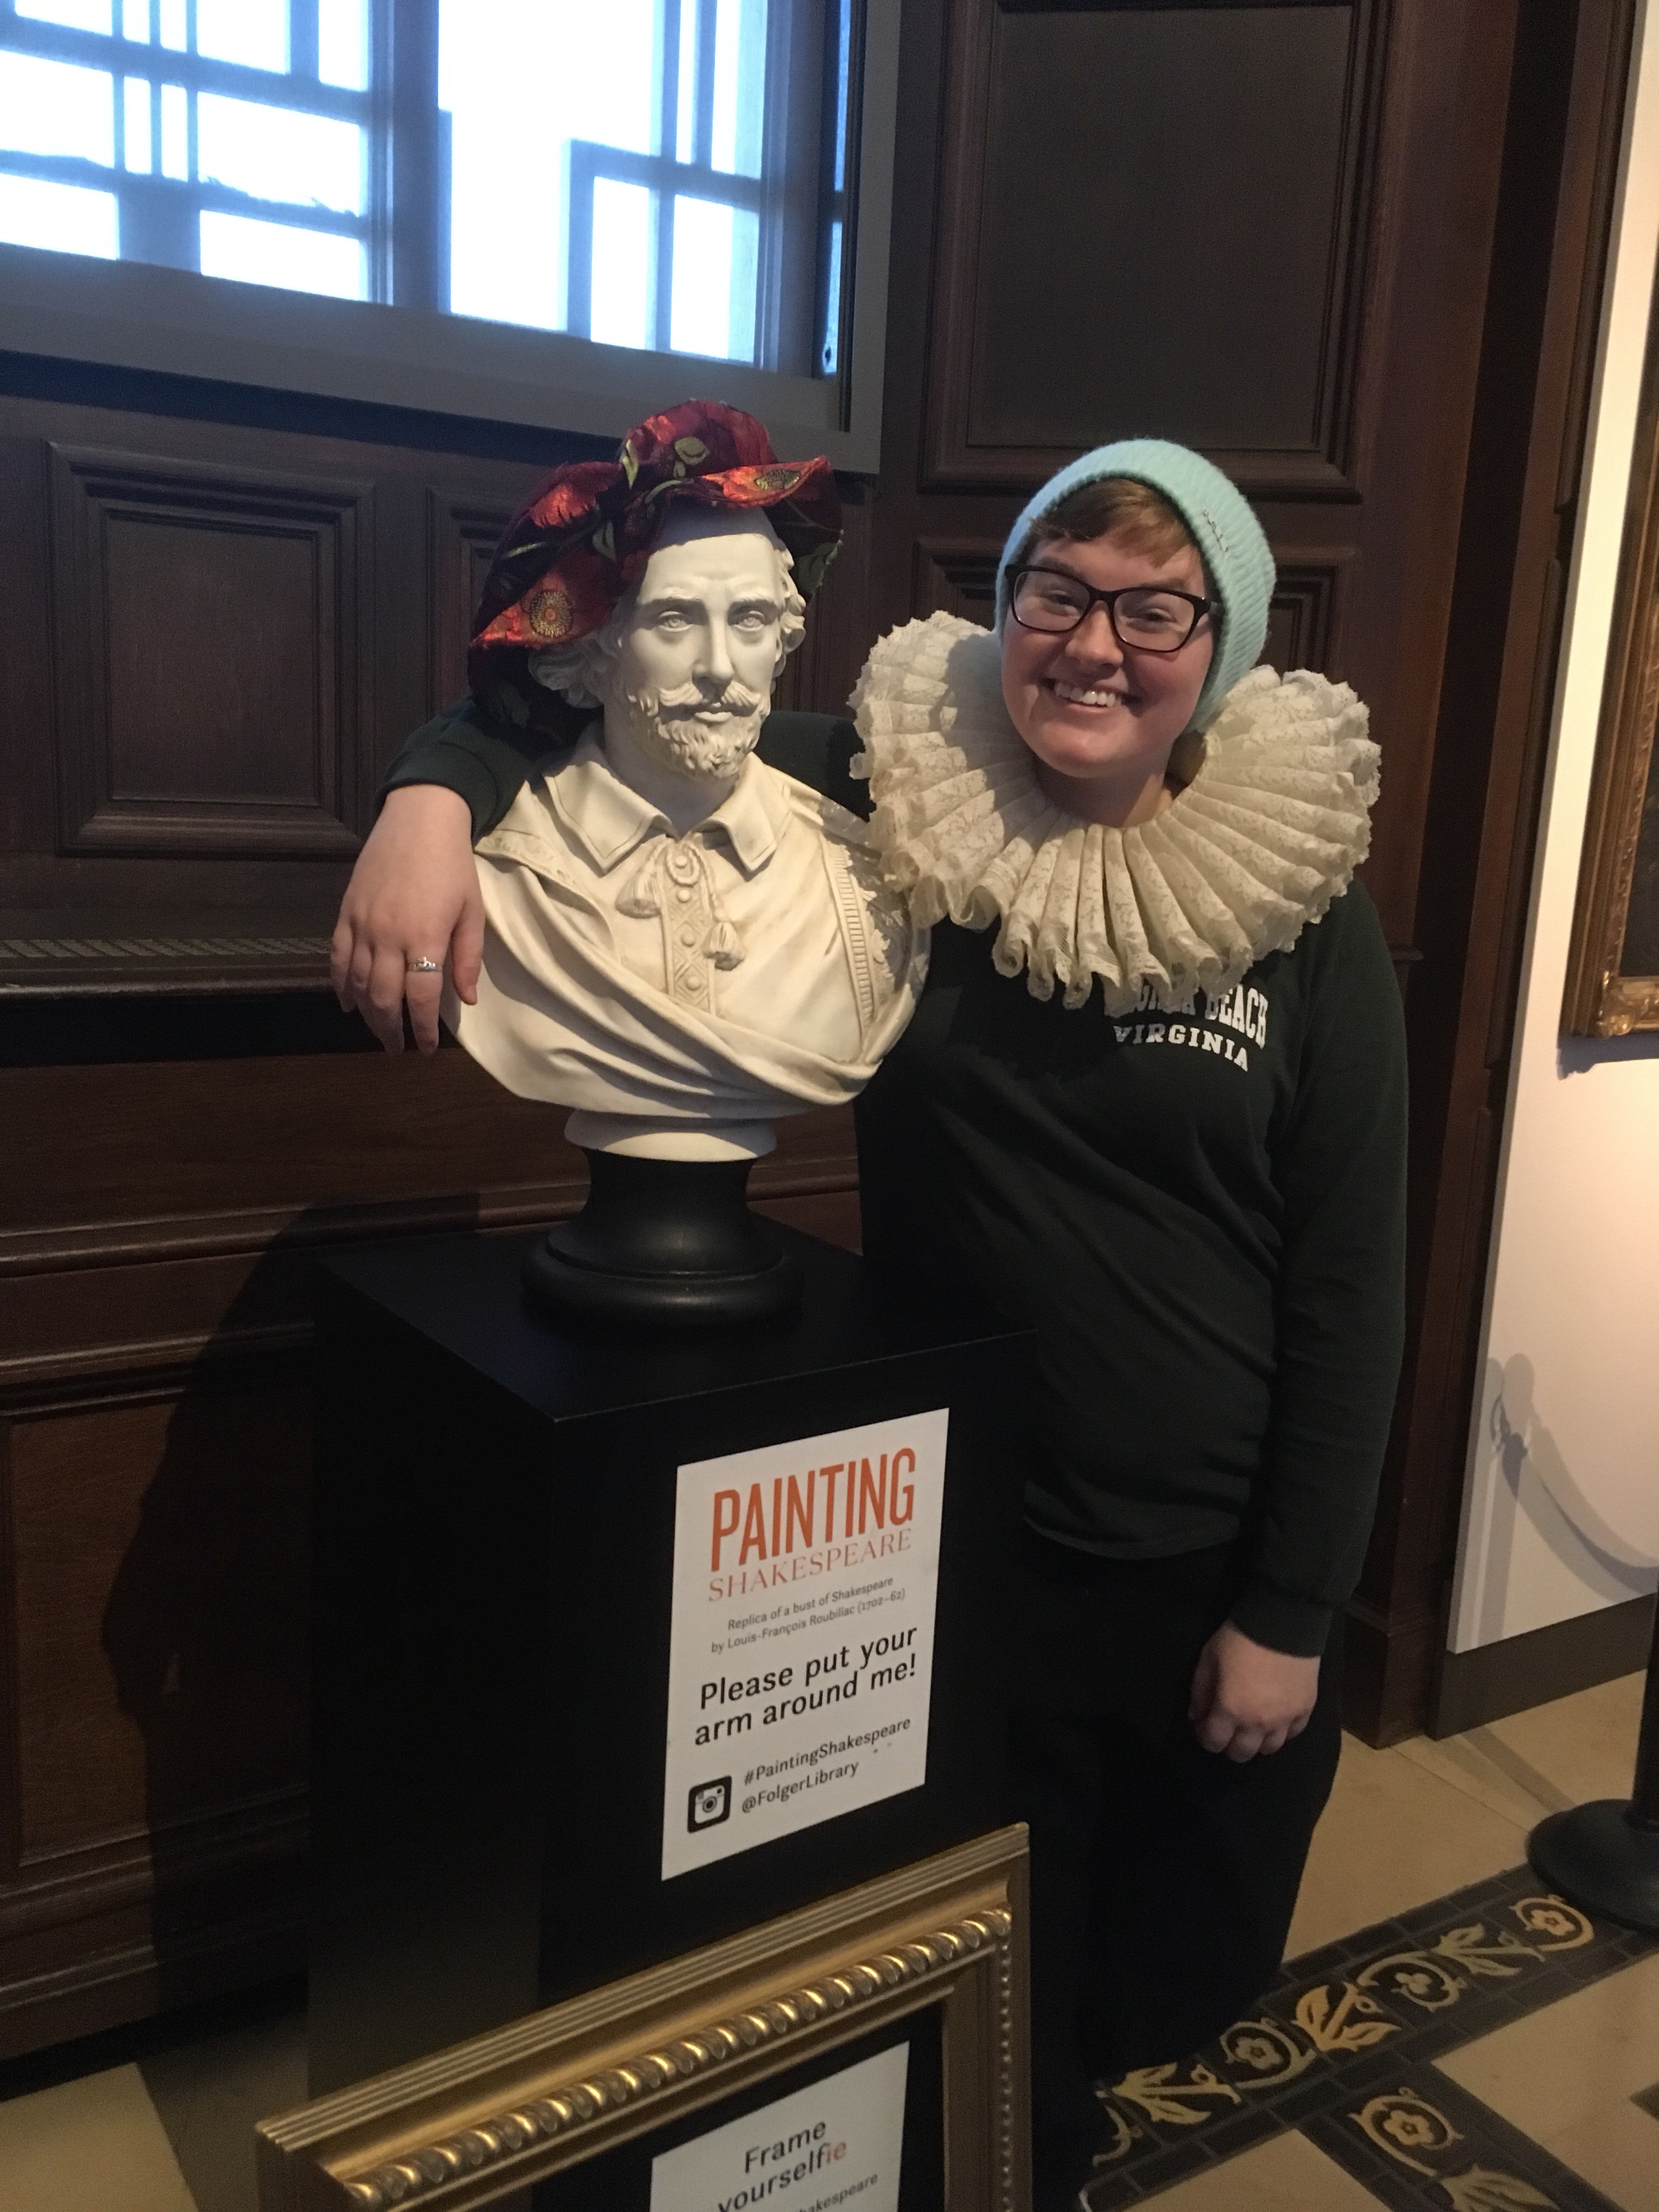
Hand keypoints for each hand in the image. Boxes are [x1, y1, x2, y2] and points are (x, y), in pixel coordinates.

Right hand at [331, 785, 482, 1054]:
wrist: (418, 819)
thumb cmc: (453, 865)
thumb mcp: (472, 911)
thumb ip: (468, 958)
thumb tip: (467, 999)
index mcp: (425, 937)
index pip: (419, 998)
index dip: (422, 1029)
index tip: (426, 1048)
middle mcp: (388, 936)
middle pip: (384, 998)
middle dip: (390, 1029)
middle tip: (397, 1049)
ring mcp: (362, 924)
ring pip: (357, 983)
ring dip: (366, 1013)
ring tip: (378, 1030)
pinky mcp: (345, 912)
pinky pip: (337, 958)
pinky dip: (340, 984)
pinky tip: (348, 1002)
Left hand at [1188, 1620, 1319, 1762]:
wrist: (1283, 1623)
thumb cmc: (1239, 1639)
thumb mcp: (1208, 1659)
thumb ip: (1200, 1691)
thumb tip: (1196, 1716)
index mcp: (1230, 1710)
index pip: (1213, 1743)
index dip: (1205, 1737)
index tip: (1204, 1725)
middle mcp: (1258, 1723)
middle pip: (1241, 1753)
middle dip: (1229, 1744)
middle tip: (1227, 1727)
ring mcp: (1285, 1720)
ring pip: (1269, 1749)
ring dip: (1257, 1741)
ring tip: (1252, 1725)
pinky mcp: (1305, 1710)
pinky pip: (1292, 1734)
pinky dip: (1281, 1731)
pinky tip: (1275, 1717)